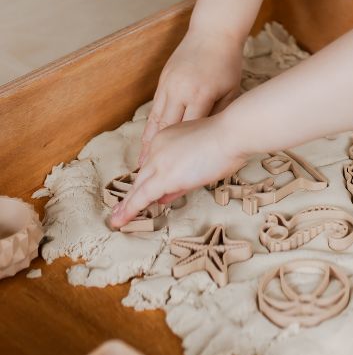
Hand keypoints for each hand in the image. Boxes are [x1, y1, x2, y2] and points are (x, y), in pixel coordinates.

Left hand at [110, 113, 248, 228]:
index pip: (155, 164)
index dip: (151, 181)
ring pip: (139, 188)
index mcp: (167, 137)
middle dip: (134, 194)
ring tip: (118, 218)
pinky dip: (130, 210)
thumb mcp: (203, 157)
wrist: (231, 133)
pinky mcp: (163, 177)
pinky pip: (142, 197)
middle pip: (143, 175)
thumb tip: (166, 195)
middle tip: (123, 209)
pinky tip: (120, 220)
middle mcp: (158, 148)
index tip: (150, 194)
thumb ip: (183, 176)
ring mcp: (159, 162)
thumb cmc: (227, 141)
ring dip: (127, 206)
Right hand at [138, 27, 243, 166]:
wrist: (213, 32)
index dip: (180, 154)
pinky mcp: (163, 80)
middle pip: (165, 129)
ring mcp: (168, 85)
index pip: (187, 131)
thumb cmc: (228, 63)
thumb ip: (219, 114)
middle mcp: (180, 91)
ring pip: (155, 119)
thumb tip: (209, 141)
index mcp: (200, 95)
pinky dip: (150, 125)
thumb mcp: (231, 90)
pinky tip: (146, 140)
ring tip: (141, 163)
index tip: (174, 171)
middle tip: (147, 176)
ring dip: (147, 142)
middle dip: (155, 154)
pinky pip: (154, 108)